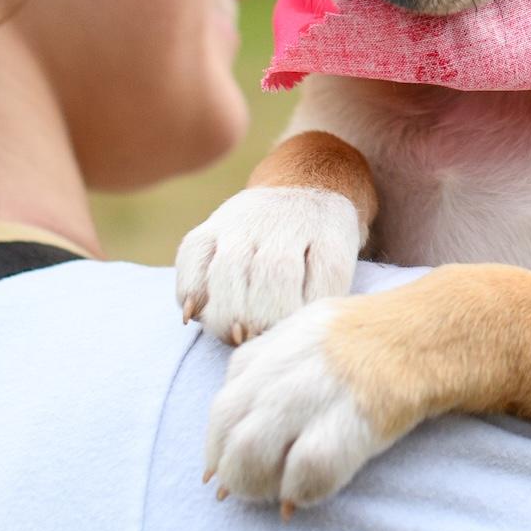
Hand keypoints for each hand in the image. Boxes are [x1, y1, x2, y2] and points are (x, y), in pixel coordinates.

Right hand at [174, 186, 360, 342]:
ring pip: (232, 265)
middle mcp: (288, 221)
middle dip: (262, 318)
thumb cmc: (322, 248)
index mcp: (331, 231)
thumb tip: (285, 338)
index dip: (306, 313)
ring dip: (227, 311)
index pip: (325, 273)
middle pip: (274, 272)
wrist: (302, 190)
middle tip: (256, 340)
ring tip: (231, 335)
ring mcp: (247, 220)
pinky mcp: (212, 224)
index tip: (289, 334)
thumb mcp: (340, 263)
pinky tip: (197, 313)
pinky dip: (190, 288)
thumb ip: (324, 296)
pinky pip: (193, 253)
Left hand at [203, 297, 395, 511]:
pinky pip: (303, 474)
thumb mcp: (309, 332)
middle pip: (225, 430)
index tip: (231, 467)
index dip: (220, 446)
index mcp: (272, 346)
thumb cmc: (372, 339)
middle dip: (230, 469)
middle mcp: (283, 367)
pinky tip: (314, 488)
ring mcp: (313, 393)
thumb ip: (271, 369)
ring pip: (248, 456)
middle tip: (252, 487)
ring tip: (278, 493)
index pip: (222, 407)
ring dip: (255, 485)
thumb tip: (239, 429)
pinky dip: (302, 491)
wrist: (431, 334)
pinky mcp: (347, 422)